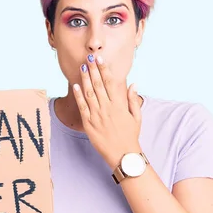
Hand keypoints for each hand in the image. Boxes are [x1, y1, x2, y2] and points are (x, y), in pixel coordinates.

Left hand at [73, 54, 142, 168]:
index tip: (101, 59)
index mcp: (119, 105)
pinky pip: (82, 107)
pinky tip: (75, 86)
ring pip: (89, 93)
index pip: (111, 82)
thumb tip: (133, 83)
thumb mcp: (136, 116)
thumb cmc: (130, 136)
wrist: (123, 154)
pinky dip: (78, 96)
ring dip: (85, 79)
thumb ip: (132, 99)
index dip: (105, 69)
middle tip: (89, 58)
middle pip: (98, 84)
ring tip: (82, 67)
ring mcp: (97, 116)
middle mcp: (107, 108)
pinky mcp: (89, 124)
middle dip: (93, 69)